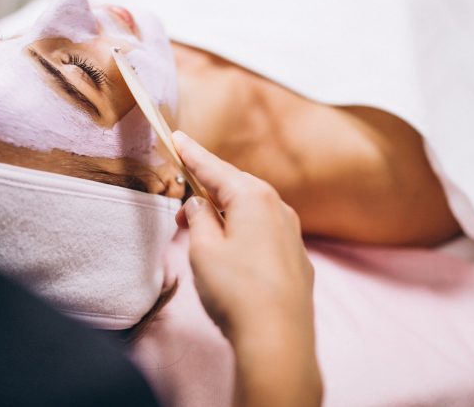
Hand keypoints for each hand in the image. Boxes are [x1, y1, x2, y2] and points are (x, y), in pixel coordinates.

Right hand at [172, 131, 321, 406]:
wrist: (278, 337)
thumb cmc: (236, 289)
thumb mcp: (204, 248)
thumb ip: (199, 219)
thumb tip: (199, 204)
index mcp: (253, 197)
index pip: (214, 168)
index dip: (192, 153)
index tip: (177, 136)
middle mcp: (278, 207)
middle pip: (235, 186)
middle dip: (206, 188)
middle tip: (181, 202)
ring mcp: (291, 231)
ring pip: (251, 208)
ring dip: (224, 212)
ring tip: (201, 229)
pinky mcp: (296, 255)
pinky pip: (265, 229)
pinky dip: (244, 229)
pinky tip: (234, 247)